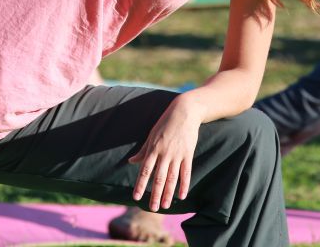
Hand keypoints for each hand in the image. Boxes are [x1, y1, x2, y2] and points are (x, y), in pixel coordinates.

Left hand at [130, 97, 201, 211]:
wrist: (185, 111)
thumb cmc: (166, 123)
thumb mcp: (151, 135)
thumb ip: (143, 150)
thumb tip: (131, 161)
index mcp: (153, 149)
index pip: (145, 170)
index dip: (140, 185)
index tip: (136, 197)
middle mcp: (164, 153)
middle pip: (158, 178)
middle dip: (154, 194)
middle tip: (151, 208)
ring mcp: (177, 154)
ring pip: (172, 178)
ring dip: (168, 193)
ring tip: (165, 206)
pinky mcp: (188, 154)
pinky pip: (186, 172)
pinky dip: (184, 185)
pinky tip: (181, 196)